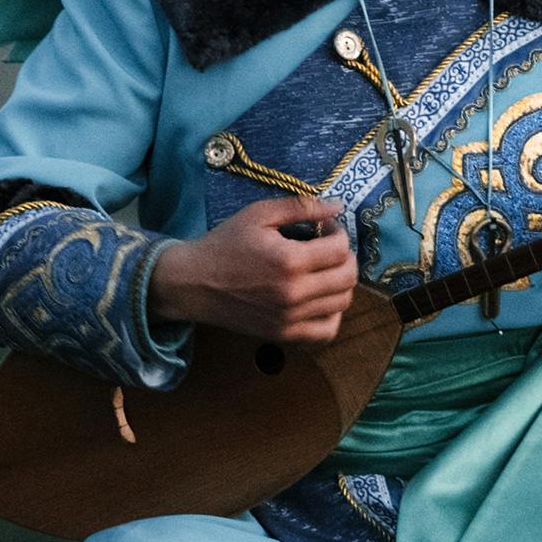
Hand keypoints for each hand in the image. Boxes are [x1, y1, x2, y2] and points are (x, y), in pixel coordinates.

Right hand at [149, 203, 361, 345]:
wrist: (193, 283)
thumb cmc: (224, 244)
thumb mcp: (259, 214)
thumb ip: (301, 207)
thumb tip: (338, 206)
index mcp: (289, 261)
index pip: (341, 249)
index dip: (339, 233)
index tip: (326, 229)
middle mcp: (294, 294)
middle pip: (348, 277)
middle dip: (346, 257)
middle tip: (329, 248)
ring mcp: (290, 318)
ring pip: (343, 303)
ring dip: (342, 283)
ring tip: (325, 270)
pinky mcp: (283, 334)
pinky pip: (326, 331)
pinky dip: (333, 314)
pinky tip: (321, 299)